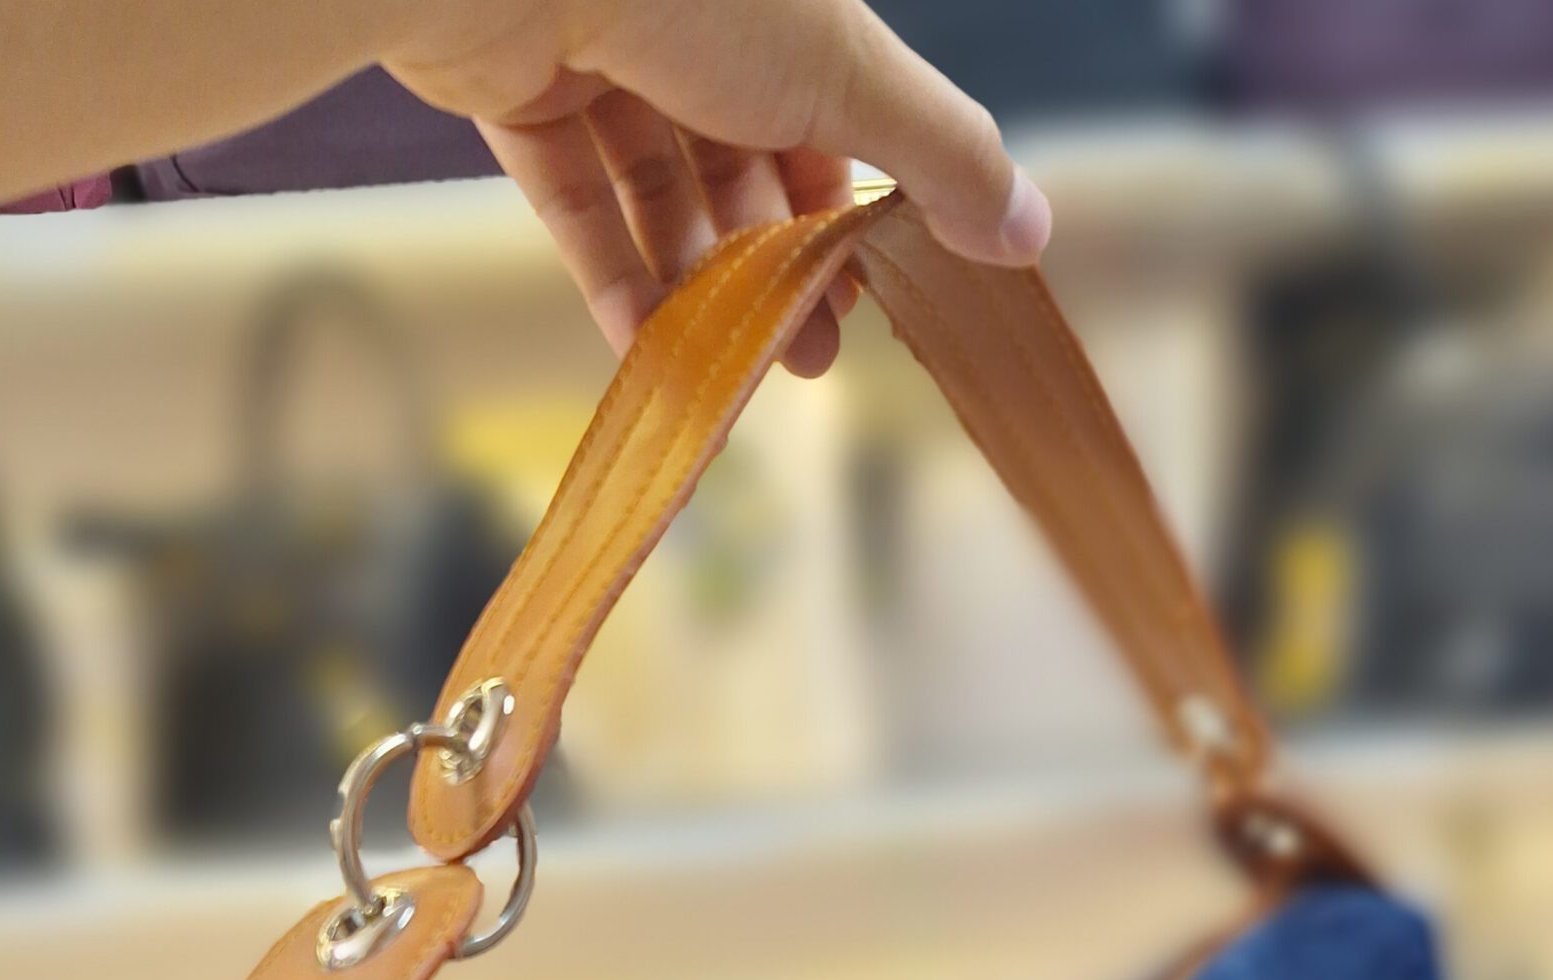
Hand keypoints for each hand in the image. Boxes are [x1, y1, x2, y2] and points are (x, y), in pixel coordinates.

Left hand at [382, 0, 1051, 375]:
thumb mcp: (849, 75)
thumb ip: (941, 155)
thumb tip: (1031, 229)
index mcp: (783, 4)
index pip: (831, 115)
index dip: (849, 213)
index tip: (862, 297)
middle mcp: (696, 19)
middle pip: (746, 161)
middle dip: (779, 267)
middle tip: (808, 355)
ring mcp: (602, 47)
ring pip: (663, 188)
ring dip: (702, 287)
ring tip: (732, 370)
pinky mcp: (521, 87)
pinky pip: (576, 198)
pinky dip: (612, 276)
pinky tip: (645, 350)